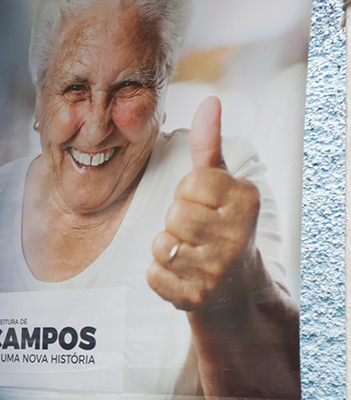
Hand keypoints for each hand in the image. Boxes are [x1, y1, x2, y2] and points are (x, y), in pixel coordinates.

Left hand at [147, 96, 264, 311]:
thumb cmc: (222, 225)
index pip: (192, 183)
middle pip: (175, 214)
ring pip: (161, 245)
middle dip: (177, 221)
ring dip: (166, 248)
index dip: (189, 193)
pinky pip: (153, 275)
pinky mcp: (197, 298)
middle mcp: (237, 235)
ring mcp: (218, 270)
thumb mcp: (222, 184)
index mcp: (247, 201)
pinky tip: (183, 275)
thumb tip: (209, 100)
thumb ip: (209, 145)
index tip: (205, 205)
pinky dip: (160, 275)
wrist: (236, 289)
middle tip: (196, 232)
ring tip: (189, 252)